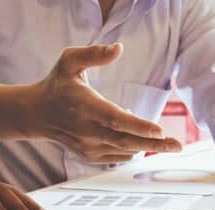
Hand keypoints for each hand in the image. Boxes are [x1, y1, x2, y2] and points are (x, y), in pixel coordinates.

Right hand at [29, 43, 182, 162]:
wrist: (37, 114)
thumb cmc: (57, 85)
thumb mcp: (69, 60)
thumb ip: (93, 54)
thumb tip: (119, 48)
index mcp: (85, 106)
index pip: (114, 119)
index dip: (138, 126)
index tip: (160, 130)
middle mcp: (87, 130)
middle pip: (125, 140)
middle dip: (154, 144)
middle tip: (177, 145)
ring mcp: (88, 146)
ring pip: (124, 150)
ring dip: (147, 146)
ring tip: (166, 143)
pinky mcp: (90, 155)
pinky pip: (118, 155)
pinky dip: (132, 148)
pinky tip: (140, 139)